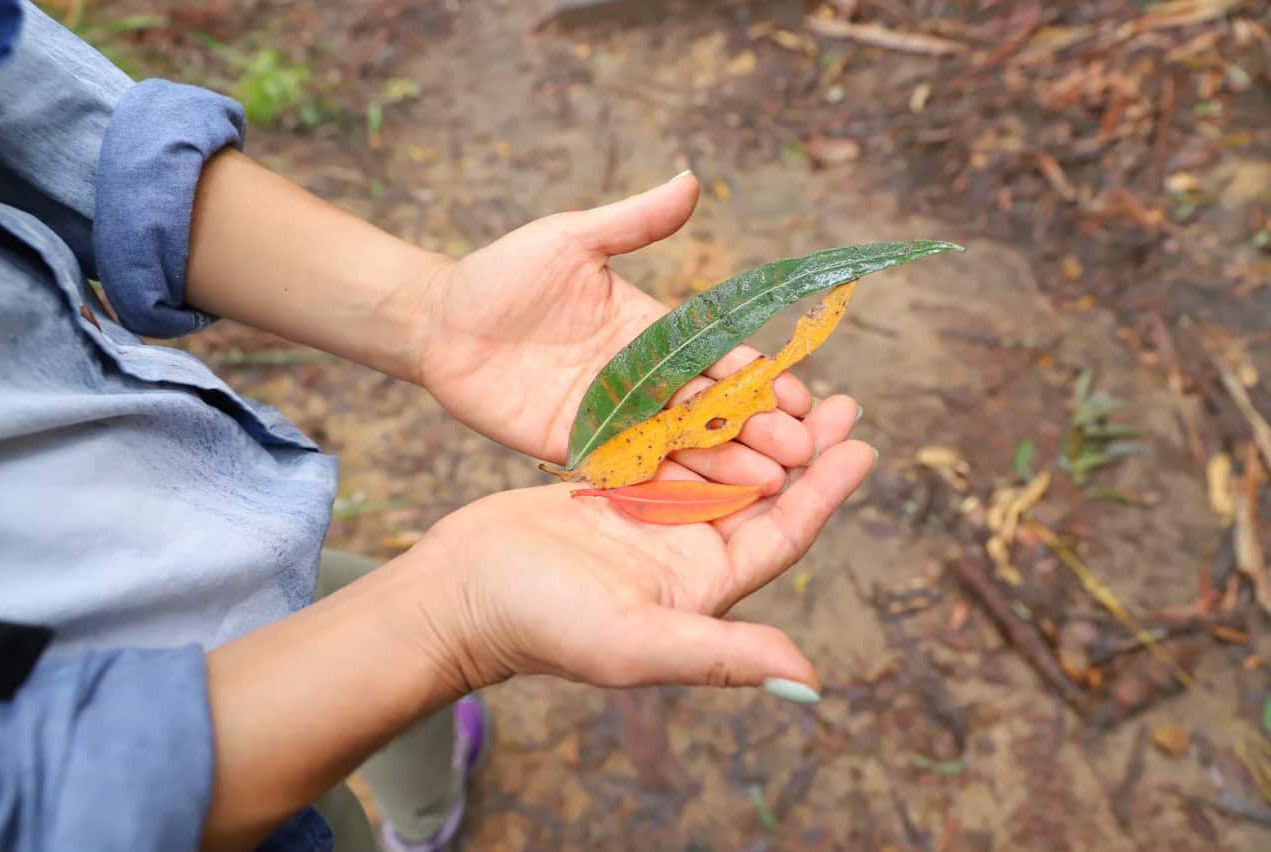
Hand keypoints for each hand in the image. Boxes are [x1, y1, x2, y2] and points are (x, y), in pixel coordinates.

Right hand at [395, 396, 870, 695]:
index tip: (863, 447)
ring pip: (720, 464)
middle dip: (805, 450)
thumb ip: (719, 654)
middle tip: (842, 401)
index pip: (781, 536)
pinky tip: (719, 384)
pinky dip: (700, 417)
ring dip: (757, 426)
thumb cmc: (540, 625)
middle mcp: (685, 552)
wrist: (459, 595)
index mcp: (703, 586)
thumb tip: (808, 680)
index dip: (825, 493)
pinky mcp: (613, 492)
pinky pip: (671, 447)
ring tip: (792, 383)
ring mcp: (649, 520)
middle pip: (761, 494)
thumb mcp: (634, 642)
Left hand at [412, 173, 818, 491]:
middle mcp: (642, 383)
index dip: (761, 380)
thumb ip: (633, 221)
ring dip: (726, 467)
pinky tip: (707, 510)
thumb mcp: (571, 240)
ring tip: (771, 485)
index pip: (720, 360)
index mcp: (652, 334)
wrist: (438, 323)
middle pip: (712, 412)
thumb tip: (691, 180)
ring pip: (681, 449)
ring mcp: (612, 421)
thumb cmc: (503, 274)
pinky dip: (668, 491)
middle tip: (801, 452)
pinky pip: (631, 476)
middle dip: (758, 431)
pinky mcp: (578, 452)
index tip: (804, 398)